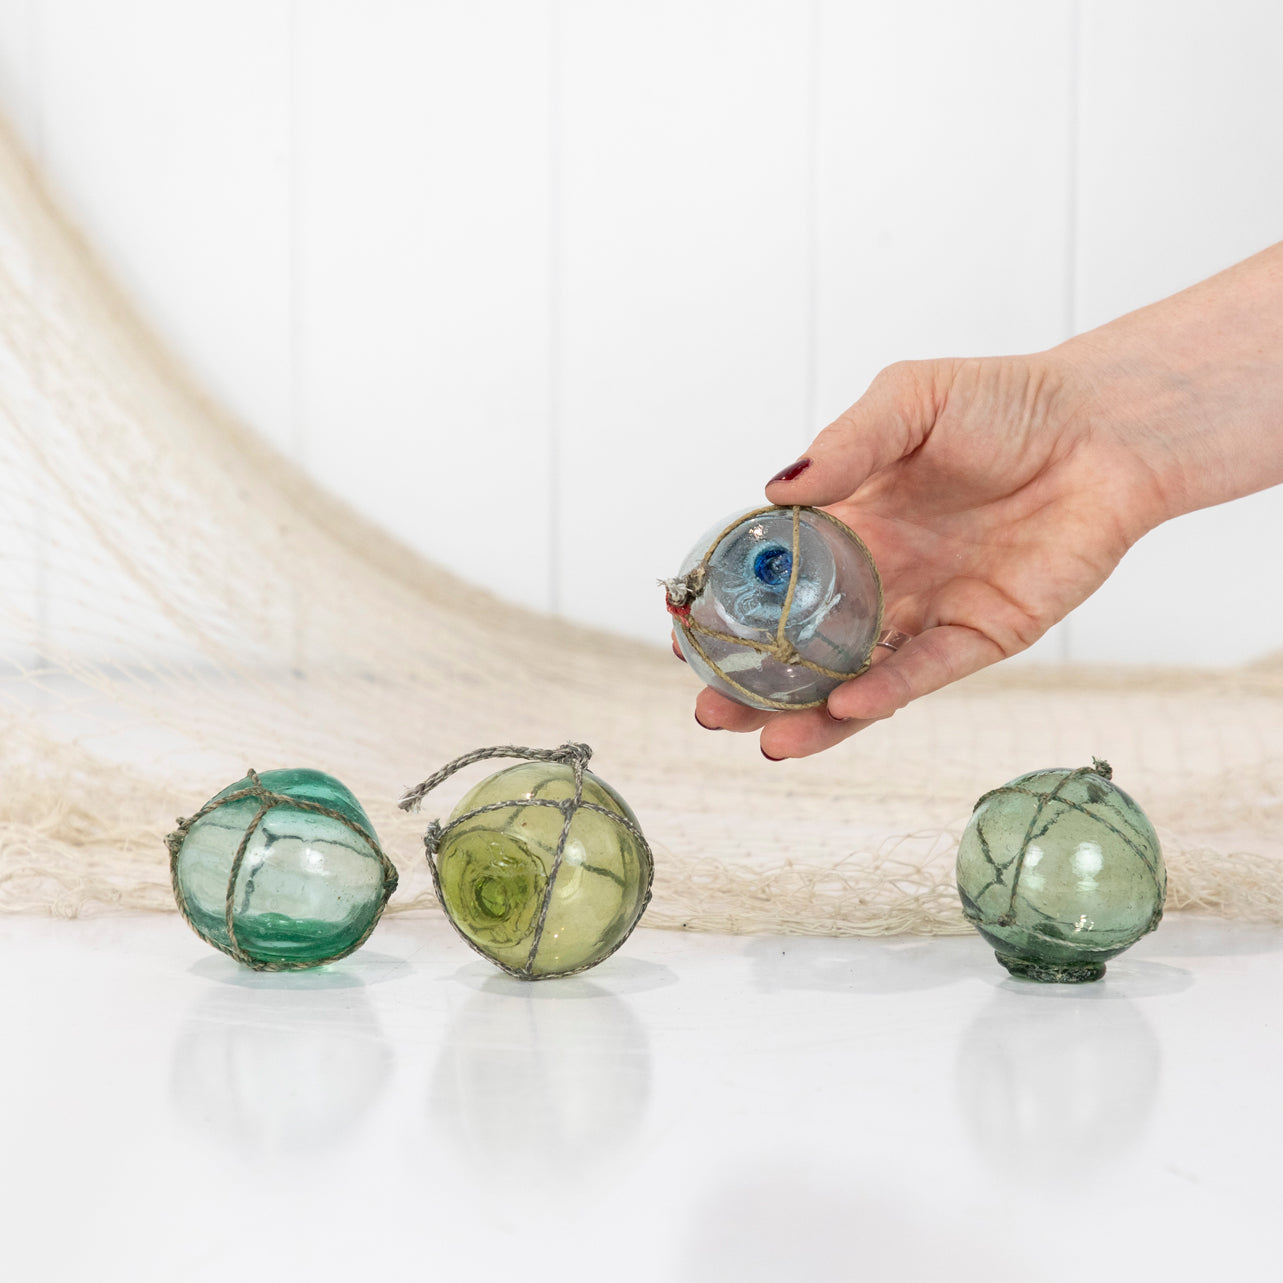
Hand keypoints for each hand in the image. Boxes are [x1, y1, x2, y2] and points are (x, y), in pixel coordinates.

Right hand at [692, 351, 1169, 756]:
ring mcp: (926, 611)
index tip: (683, 636)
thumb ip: (843, 447)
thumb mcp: (907, 401)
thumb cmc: (1005, 402)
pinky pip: (926, 671)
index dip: (728, 610)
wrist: (1105, 428)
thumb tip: (773, 493)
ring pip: (856, 675)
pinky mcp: (981, 636)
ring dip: (810, 711)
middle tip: (706, 708)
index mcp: (848, 522)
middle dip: (755, 683)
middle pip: (802, 644)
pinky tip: (845, 706)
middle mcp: (879, 575)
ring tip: (761, 737)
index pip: (772, 577)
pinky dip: (886, 691)